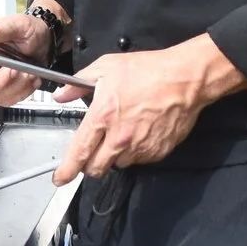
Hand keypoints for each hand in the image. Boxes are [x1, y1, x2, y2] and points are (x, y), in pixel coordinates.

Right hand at [0, 6, 54, 106]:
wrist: (46, 41)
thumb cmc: (29, 30)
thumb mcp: (18, 23)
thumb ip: (1, 28)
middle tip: (15, 71)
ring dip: (14, 87)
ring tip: (29, 73)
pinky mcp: (4, 89)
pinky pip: (7, 100)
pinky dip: (22, 92)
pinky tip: (31, 80)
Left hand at [55, 34, 246, 183]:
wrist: (186, 78)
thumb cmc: (149, 70)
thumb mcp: (107, 67)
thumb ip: (79, 84)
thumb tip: (61, 94)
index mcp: (103, 116)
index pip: (78, 153)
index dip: (66, 170)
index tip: (60, 178)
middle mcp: (120, 137)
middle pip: (96, 168)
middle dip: (90, 165)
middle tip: (92, 152)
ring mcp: (140, 147)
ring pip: (118, 164)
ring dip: (114, 156)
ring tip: (123, 132)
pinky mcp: (157, 152)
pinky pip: (140, 159)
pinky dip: (135, 151)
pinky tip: (140, 131)